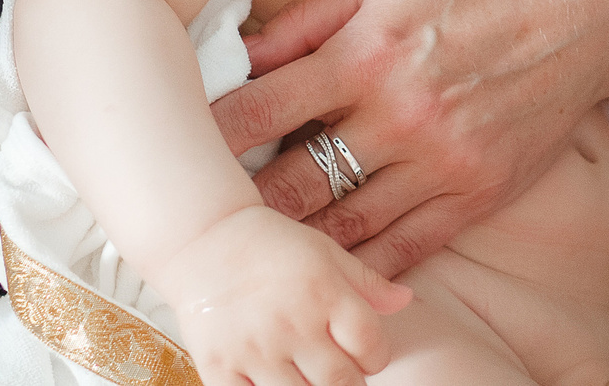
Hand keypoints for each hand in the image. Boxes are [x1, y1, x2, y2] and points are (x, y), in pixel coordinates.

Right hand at [159, 205, 411, 385]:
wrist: (203, 238)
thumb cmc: (272, 245)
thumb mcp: (326, 252)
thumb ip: (367, 282)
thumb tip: (405, 301)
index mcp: (324, 293)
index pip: (372, 348)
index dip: (376, 357)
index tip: (365, 354)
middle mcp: (292, 323)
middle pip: (342, 383)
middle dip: (348, 381)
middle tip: (337, 371)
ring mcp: (254, 349)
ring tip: (306, 375)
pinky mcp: (219, 367)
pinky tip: (272, 380)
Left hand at [212, 0, 608, 277]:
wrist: (586, 2)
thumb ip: (309, 21)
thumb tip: (238, 54)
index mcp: (368, 51)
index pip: (260, 107)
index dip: (209, 133)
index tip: (173, 146)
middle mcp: (399, 113)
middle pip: (291, 182)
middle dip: (238, 204)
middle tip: (200, 216)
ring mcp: (440, 161)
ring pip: (342, 226)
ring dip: (290, 244)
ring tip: (248, 253)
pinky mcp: (476, 194)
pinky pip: (404, 249)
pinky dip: (358, 269)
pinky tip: (323, 274)